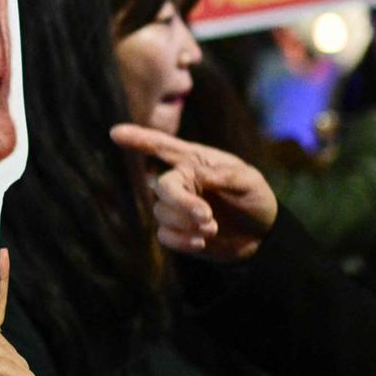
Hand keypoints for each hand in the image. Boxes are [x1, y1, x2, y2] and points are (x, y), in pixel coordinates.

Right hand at [109, 123, 278, 261]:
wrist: (260, 234)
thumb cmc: (254, 198)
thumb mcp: (248, 181)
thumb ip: (224, 176)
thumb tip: (197, 177)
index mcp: (194, 161)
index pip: (162, 147)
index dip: (138, 139)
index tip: (115, 133)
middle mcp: (181, 181)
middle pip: (163, 188)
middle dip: (182, 203)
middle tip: (207, 218)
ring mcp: (176, 207)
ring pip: (162, 214)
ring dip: (188, 224)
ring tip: (213, 228)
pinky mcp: (176, 231)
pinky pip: (164, 235)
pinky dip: (183, 241)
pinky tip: (202, 242)